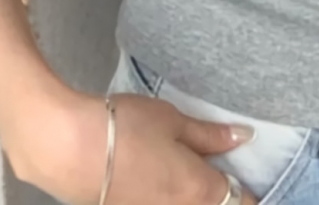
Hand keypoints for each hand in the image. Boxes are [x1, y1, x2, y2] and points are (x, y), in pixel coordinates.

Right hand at [2, 85, 258, 204]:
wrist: (67, 149)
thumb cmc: (126, 127)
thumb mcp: (172, 120)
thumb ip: (209, 135)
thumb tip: (244, 137)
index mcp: (200, 190)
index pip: (239, 201)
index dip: (249, 195)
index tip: (251, 185)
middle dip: (223, 197)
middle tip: (223, 181)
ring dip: (194, 199)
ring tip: (188, 176)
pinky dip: (170, 200)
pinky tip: (161, 183)